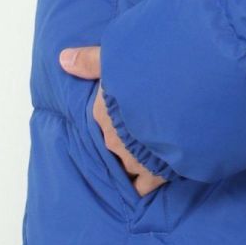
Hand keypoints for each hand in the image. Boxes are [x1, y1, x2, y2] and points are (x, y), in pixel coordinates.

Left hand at [58, 45, 168, 196]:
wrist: (183, 98)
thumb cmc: (148, 74)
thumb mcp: (115, 58)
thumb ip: (89, 61)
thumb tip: (62, 59)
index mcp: (102, 114)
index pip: (99, 119)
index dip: (112, 116)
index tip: (122, 112)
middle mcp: (113, 141)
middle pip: (114, 143)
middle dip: (125, 138)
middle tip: (140, 128)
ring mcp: (133, 160)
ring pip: (128, 163)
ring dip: (136, 157)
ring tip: (150, 149)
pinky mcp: (155, 174)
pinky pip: (142, 186)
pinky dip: (144, 183)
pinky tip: (149, 178)